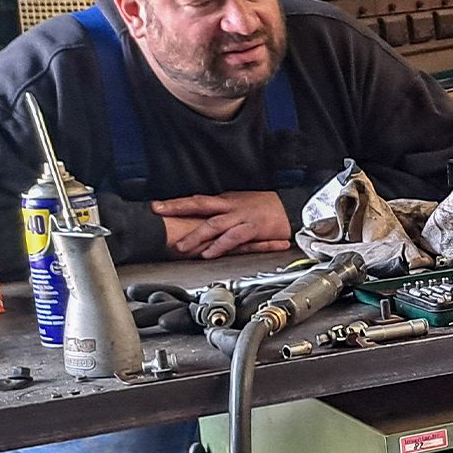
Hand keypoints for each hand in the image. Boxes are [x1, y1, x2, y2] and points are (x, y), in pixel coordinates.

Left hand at [154, 192, 293, 259]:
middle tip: (160, 214)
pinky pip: (234, 237)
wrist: (295, 208)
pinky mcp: (254, 228)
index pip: (197, 200)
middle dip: (179, 209)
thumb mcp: (243, 203)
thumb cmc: (270, 208)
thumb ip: (224, 209)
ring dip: (197, 235)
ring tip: (182, 247)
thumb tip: (206, 213)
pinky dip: (220, 245)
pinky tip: (209, 253)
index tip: (157, 206)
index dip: (176, 203)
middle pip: (201, 205)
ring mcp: (242, 217)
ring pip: (215, 224)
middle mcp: (232, 207)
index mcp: (227, 200)